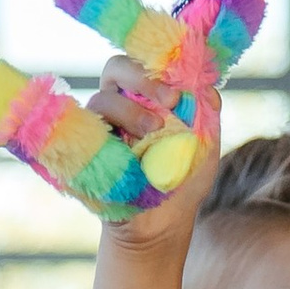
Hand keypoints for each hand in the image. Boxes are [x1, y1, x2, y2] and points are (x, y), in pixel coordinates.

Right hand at [87, 53, 221, 247]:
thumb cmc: (183, 184)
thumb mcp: (205, 150)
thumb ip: (208, 117)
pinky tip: (123, 149)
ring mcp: (101, 126)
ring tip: (153, 132)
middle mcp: (120, 104)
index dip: (158, 60)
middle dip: (142, 77)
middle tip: (169, 99)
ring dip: (129, 110)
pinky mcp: (85, 150)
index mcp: (148, 96)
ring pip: (101, 99)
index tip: (181, 83)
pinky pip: (81, 131)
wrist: (160, 228)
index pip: (145, 61)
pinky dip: (100, 133)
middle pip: (116, 68)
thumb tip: (208, 89)